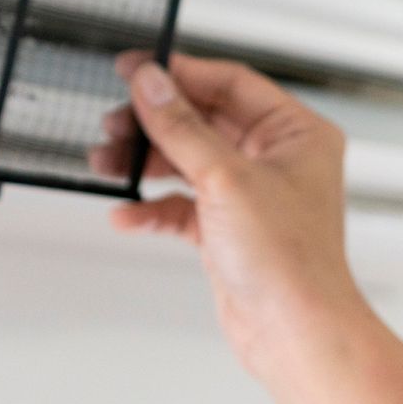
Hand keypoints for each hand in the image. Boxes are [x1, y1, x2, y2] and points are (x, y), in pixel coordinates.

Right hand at [88, 53, 366, 379]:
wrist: (295, 335)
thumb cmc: (291, 262)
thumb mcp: (225, 178)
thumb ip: (180, 127)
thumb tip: (150, 84)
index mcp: (293, 133)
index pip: (229, 83)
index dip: (179, 73)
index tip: (135, 68)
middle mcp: (274, 159)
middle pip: (200, 120)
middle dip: (153, 123)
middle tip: (115, 122)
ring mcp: (248, 194)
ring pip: (185, 160)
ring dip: (143, 163)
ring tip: (107, 163)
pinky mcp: (226, 228)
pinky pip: (180, 204)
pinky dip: (151, 207)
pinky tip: (127, 213)